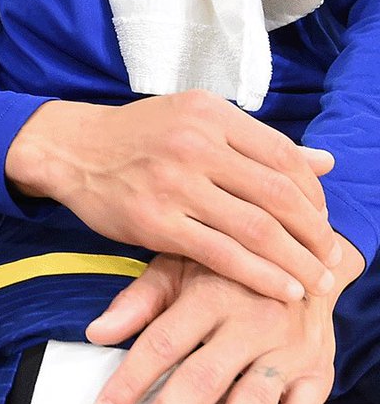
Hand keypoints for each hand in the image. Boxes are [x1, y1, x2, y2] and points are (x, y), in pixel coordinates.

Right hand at [4, 90, 339, 302]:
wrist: (71, 148)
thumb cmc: (137, 135)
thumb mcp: (194, 120)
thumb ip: (255, 143)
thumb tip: (325, 162)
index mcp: (209, 113)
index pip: (282, 155)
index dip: (313, 194)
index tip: (322, 220)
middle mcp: (195, 142)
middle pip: (277, 193)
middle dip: (314, 232)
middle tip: (331, 258)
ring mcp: (174, 182)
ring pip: (256, 227)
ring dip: (296, 261)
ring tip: (317, 282)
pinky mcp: (155, 220)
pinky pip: (221, 254)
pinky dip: (259, 276)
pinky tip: (280, 289)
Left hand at [85, 240, 363, 403]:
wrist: (304, 255)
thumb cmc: (228, 266)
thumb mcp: (180, 265)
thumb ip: (139, 300)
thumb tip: (96, 332)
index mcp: (210, 294)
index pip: (162, 343)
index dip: (130, 380)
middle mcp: (249, 322)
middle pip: (202, 380)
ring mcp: (285, 349)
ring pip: (252, 402)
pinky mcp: (316, 371)